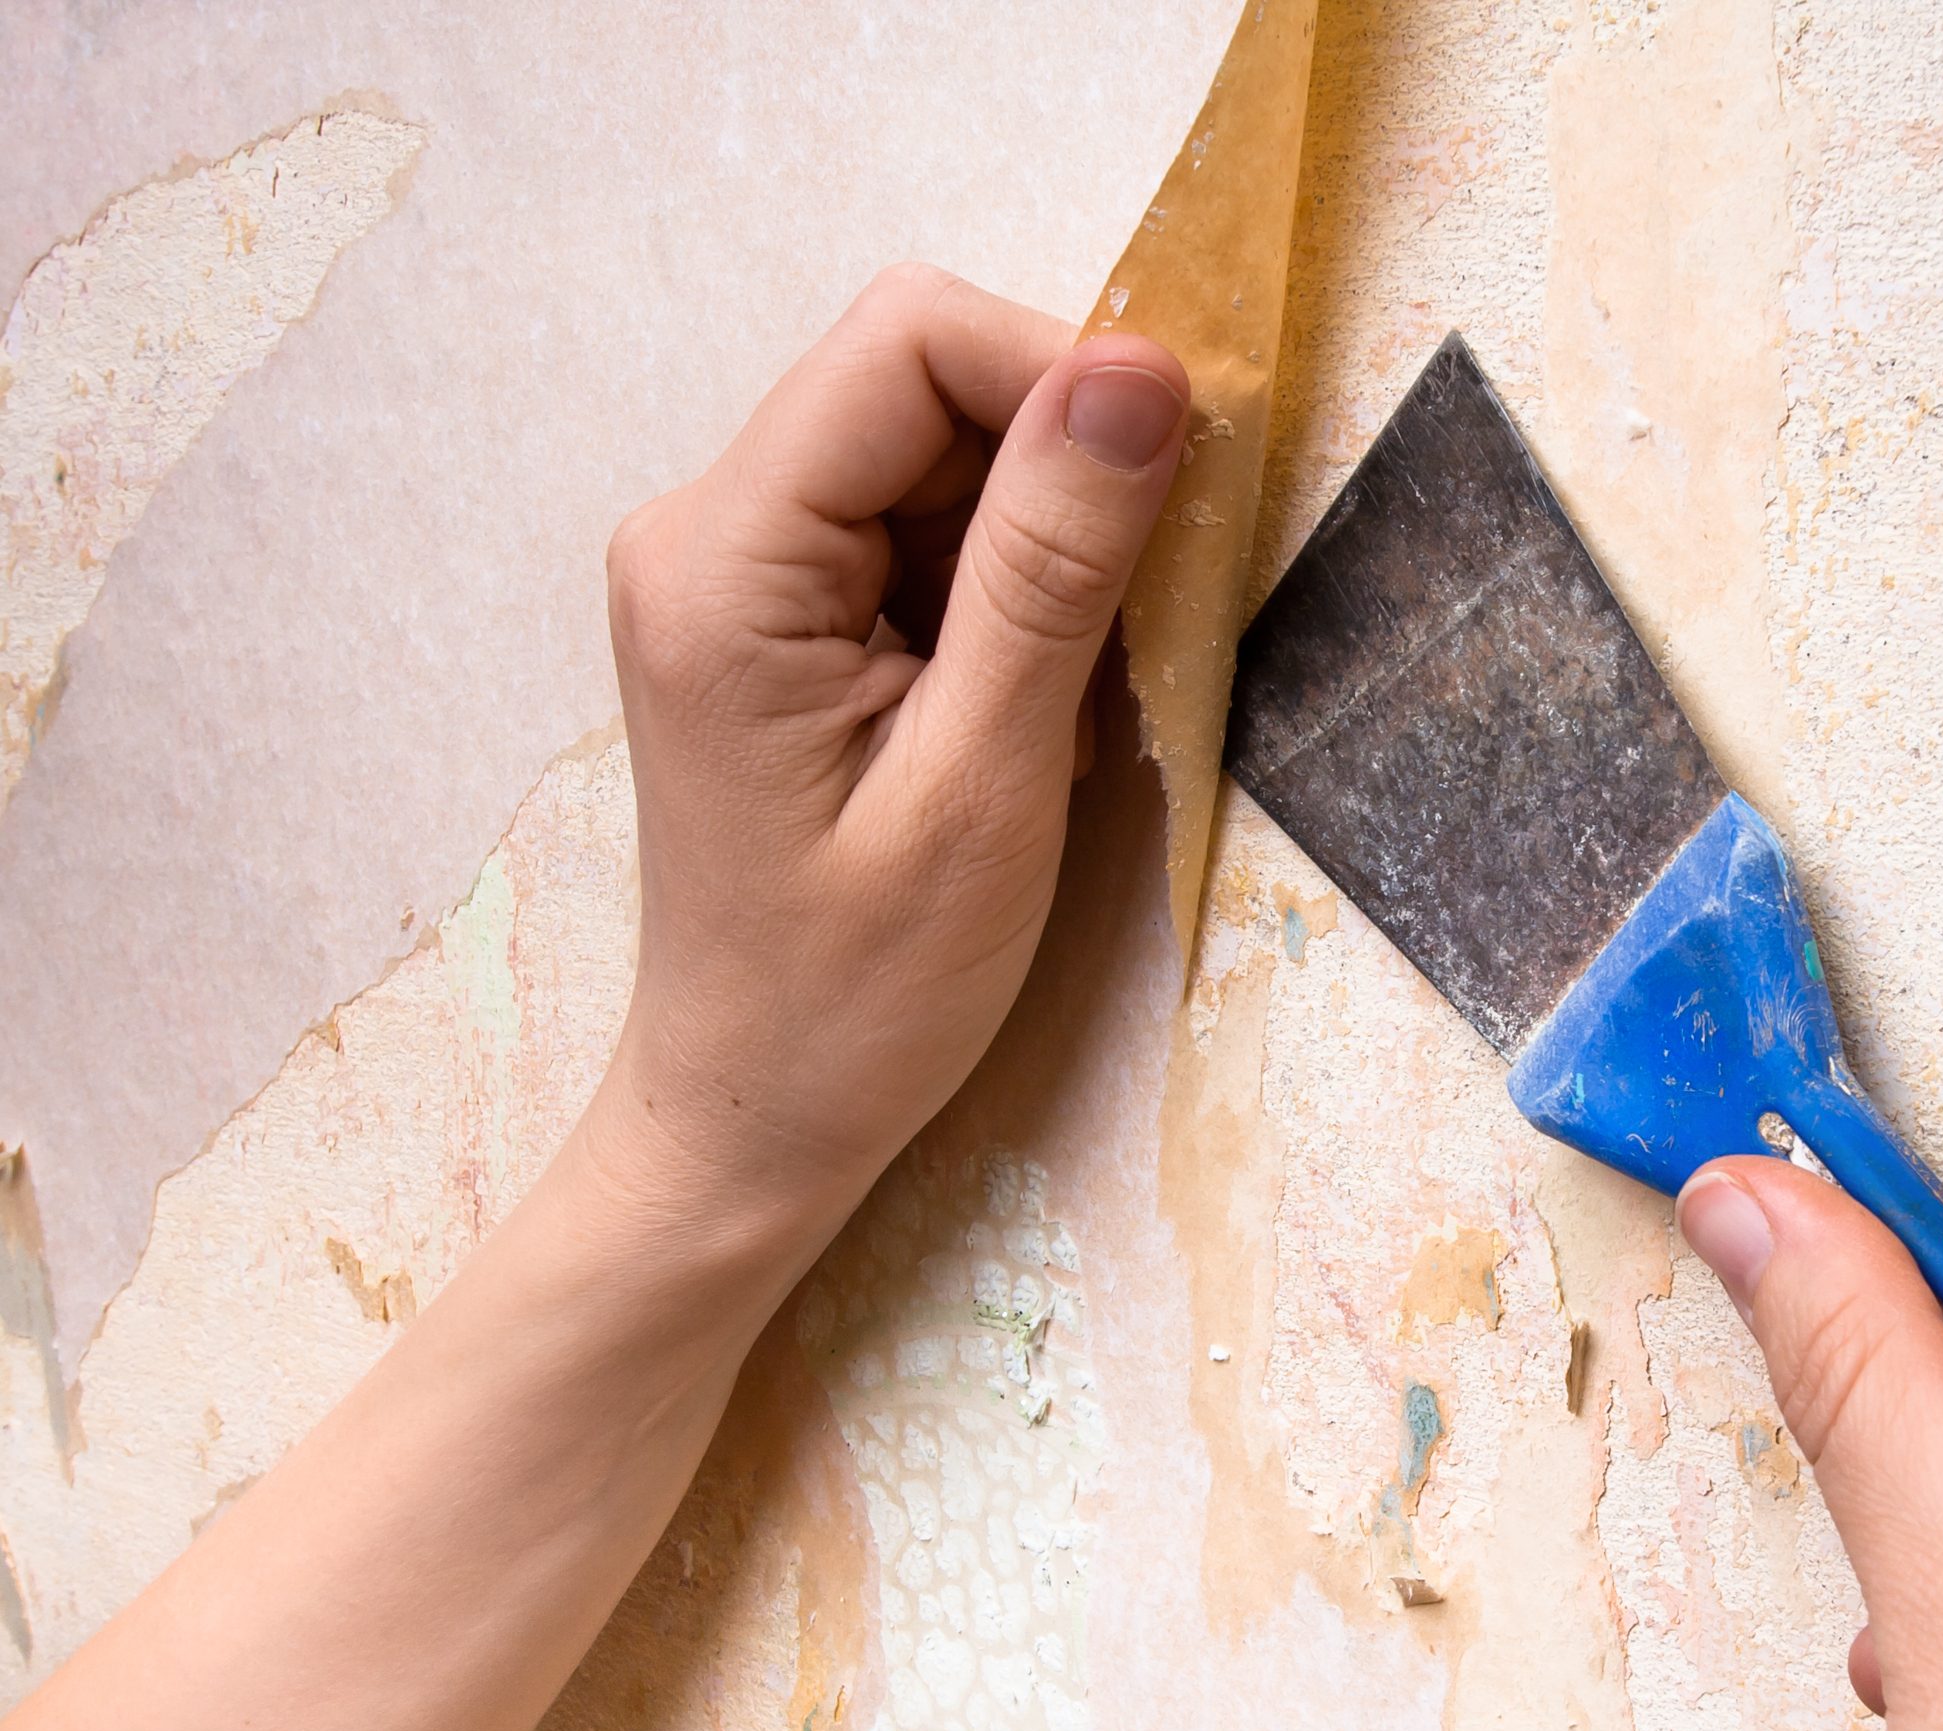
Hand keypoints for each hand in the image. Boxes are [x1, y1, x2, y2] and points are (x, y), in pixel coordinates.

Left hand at [595, 263, 1188, 1219]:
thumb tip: (1137, 374)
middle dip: (1064, 471)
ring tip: (1069, 700)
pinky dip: (1014, 590)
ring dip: (1047, 542)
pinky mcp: (783, 609)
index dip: (1063, 375)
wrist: (752, 1117)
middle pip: (926, 382)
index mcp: (723, 562)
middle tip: (1135, 625)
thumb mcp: (981, 786)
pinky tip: (1028, 705)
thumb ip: (1051, 568)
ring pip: (943, 452)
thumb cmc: (855, 998)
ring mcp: (739, 566)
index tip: (1178, 485)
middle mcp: (706, 530)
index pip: (909, 342)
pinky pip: (927, 526)